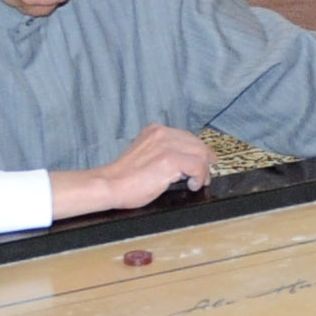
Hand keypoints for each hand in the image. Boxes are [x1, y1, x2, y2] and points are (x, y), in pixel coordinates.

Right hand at [60, 124, 213, 218]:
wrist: (110, 185)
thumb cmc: (124, 177)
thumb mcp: (145, 154)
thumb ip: (163, 152)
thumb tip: (185, 163)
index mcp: (155, 130)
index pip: (187, 137)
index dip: (199, 151)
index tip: (205, 162)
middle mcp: (162, 133)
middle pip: (197, 143)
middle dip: (204, 161)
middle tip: (204, 177)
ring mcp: (167, 145)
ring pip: (200, 154)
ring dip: (203, 171)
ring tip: (197, 182)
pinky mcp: (170, 160)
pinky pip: (198, 166)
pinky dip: (199, 177)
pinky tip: (192, 185)